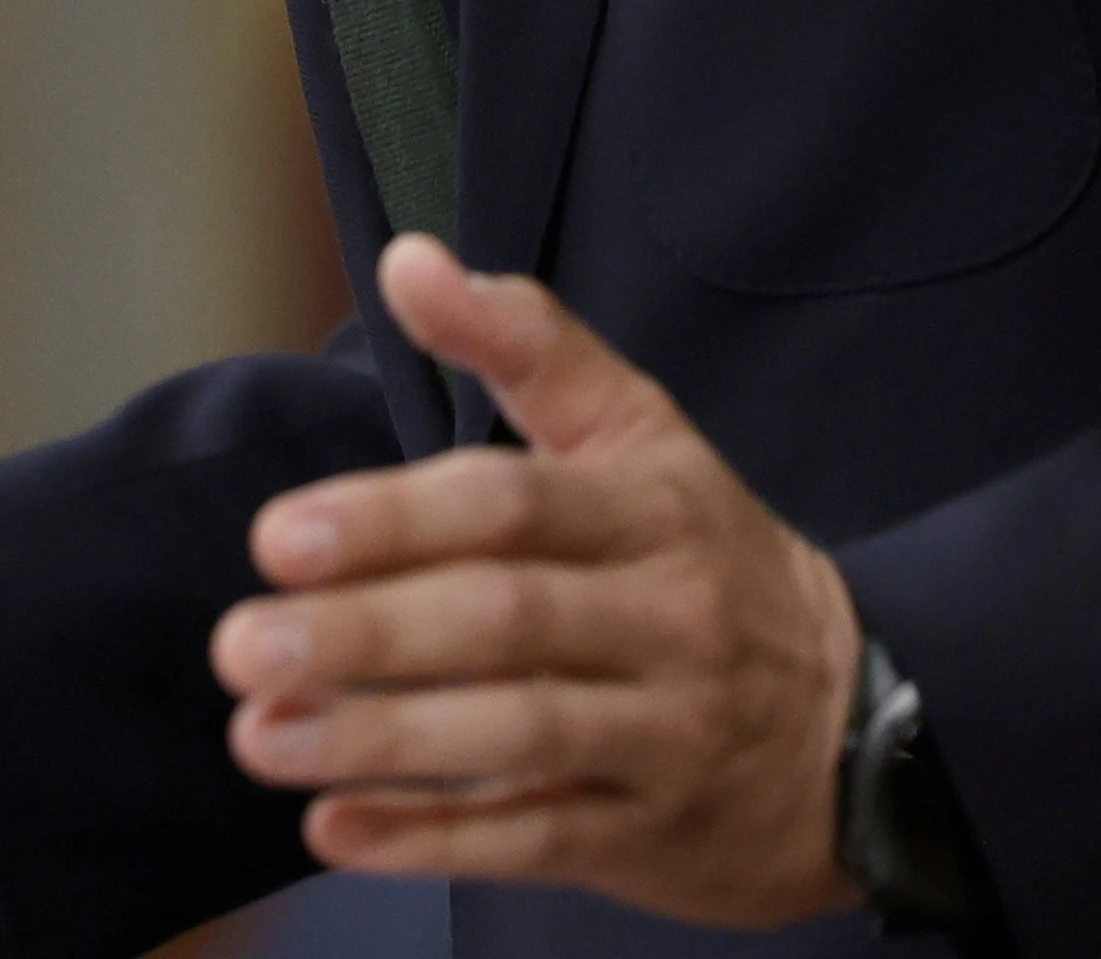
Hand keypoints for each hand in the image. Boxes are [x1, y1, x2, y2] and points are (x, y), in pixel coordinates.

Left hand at [210, 238, 864, 924]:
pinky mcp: (651, 833)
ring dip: (382, 741)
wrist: (858, 729)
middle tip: (242, 646)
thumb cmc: (709, 561)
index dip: (394, 519)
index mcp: (654, 506)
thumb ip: (524, 343)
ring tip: (263, 735)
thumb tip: (409, 261)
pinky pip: (537, 838)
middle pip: (508, 621)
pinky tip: (336, 829)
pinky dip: (434, 838)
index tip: (278, 537)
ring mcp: (666, 732)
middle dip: (367, 635)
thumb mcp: (640, 432)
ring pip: (520, 735)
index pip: (514, 504)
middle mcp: (666, 617)